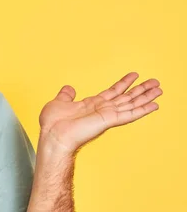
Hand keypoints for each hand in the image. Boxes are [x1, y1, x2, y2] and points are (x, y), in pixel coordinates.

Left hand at [38, 72, 161, 155]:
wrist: (52, 136)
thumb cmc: (52, 124)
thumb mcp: (59, 103)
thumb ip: (66, 95)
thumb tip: (69, 88)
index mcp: (91, 105)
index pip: (112, 92)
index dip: (123, 83)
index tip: (134, 75)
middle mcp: (102, 110)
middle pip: (126, 97)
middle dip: (140, 89)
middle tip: (155, 82)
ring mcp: (106, 116)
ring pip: (131, 104)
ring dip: (146, 97)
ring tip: (159, 89)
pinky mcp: (108, 121)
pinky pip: (128, 114)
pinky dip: (142, 110)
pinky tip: (153, 105)